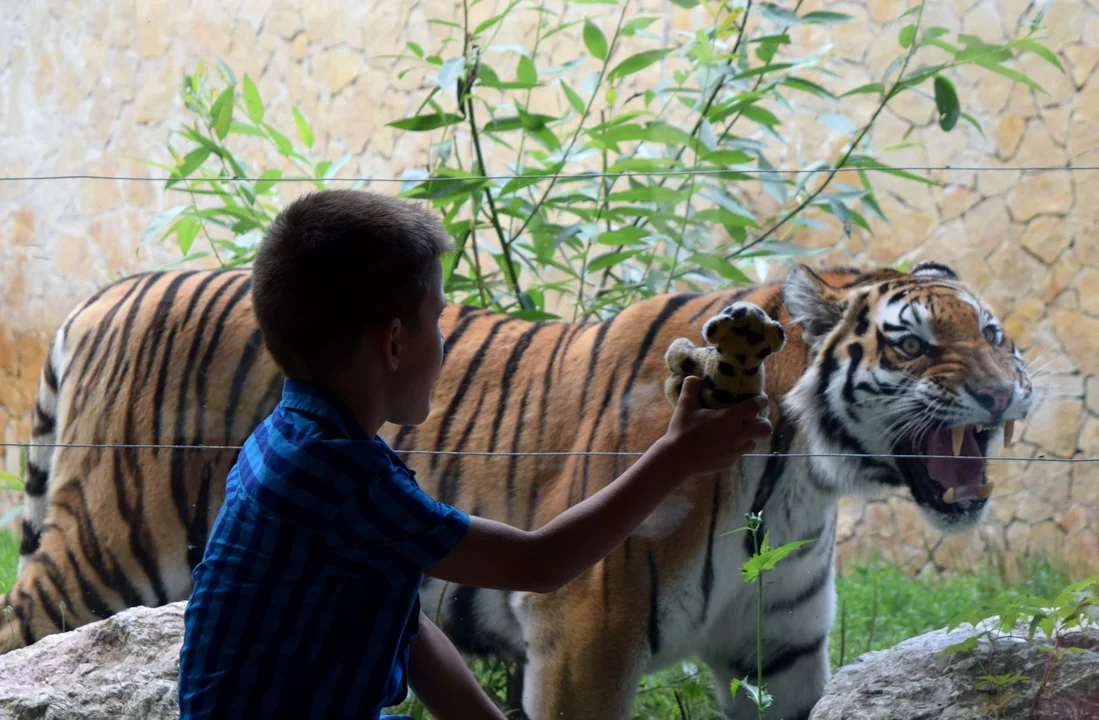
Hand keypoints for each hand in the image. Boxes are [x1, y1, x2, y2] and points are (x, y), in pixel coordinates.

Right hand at [655, 375, 772, 475]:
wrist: (677, 460)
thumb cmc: (682, 430)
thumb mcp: (685, 406)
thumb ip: (691, 388)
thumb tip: (695, 377)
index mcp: (730, 418)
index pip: (756, 405)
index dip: (761, 400)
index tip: (759, 398)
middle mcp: (737, 434)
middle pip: (765, 428)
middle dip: (762, 422)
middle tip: (751, 419)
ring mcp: (735, 451)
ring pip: (753, 442)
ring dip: (748, 436)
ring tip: (735, 432)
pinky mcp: (729, 463)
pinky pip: (738, 454)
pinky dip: (734, 448)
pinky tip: (720, 445)